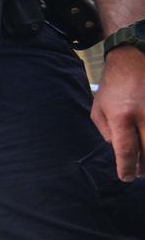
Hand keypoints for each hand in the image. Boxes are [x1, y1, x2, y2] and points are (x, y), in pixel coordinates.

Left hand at [93, 47, 144, 181]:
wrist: (132, 61)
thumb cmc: (112, 88)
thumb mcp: (98, 110)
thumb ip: (107, 133)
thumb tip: (118, 152)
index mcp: (121, 116)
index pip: (126, 149)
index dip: (126, 167)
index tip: (126, 177)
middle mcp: (143, 114)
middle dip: (144, 167)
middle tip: (139, 174)